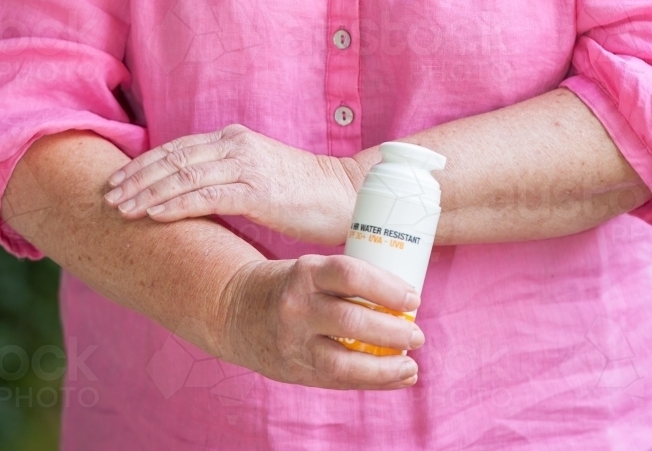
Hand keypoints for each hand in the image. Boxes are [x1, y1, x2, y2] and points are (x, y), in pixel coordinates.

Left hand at [103, 124, 365, 244]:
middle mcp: (236, 146)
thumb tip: (190, 196)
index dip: (143, 164)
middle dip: (136, 177)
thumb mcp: (257, 178)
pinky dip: (176, 204)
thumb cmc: (301, 193)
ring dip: (148, 193)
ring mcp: (247, 166)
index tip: (116, 180)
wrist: (345, 195)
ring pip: (184, 176)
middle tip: (107, 195)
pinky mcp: (259, 191)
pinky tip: (154, 215)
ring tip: (120, 208)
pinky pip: (208, 195)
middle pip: (173, 158)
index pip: (177, 148)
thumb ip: (225, 178)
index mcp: (234, 140)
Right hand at [210, 253, 423, 389]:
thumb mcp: (310, 270)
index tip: (413, 297)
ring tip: (410, 366)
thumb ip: (346, 283)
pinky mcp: (294, 370)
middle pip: (352, 320)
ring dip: (385, 367)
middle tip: (417, 334)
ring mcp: (294, 342)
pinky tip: (396, 378)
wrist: (234, 310)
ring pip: (344, 362)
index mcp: (305, 272)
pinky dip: (372, 381)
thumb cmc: (288, 285)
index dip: (386, 286)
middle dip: (392, 331)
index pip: (350, 274)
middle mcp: (297, 307)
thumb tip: (405, 298)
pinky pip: (338, 381)